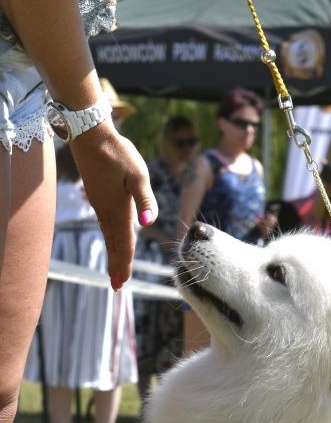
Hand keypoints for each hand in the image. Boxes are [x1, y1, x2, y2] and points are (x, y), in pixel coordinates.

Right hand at [70, 124, 157, 287]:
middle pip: (114, 243)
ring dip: (112, 253)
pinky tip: (112, 239)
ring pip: (108, 235)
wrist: (91, 135)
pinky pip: (104, 224)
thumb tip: (148, 223)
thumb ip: (145, 200)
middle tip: (117, 287)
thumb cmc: (118, 153)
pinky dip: (109, 238)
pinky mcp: (97, 196)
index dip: (125, 263)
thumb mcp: (138, 174)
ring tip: (115, 270)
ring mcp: (99, 204)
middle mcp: (107, 211)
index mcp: (119, 209)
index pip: (124, 242)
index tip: (122, 283)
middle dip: (117, 265)